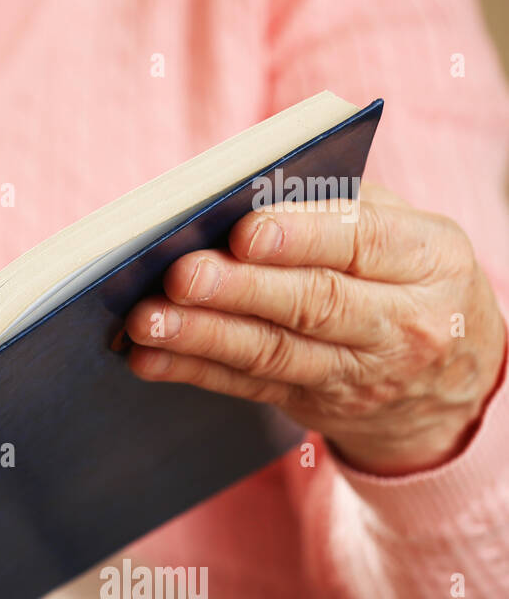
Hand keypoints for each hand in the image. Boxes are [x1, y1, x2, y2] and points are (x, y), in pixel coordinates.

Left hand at [126, 183, 506, 474]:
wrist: (452, 382)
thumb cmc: (405, 275)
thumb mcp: (403, 232)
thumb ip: (336, 207)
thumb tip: (241, 195)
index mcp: (428, 259)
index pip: (363, 243)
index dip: (302, 237)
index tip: (244, 231)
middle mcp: (399, 323)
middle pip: (312, 304)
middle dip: (239, 289)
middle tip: (180, 274)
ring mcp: (356, 373)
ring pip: (272, 352)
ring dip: (201, 335)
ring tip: (147, 319)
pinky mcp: (312, 403)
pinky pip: (246, 385)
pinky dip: (192, 370)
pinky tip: (148, 357)